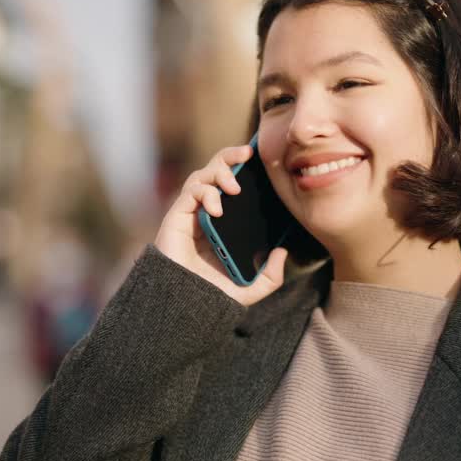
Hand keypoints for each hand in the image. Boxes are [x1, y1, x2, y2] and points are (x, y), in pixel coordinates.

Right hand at [153, 144, 287, 305]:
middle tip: (247, 154)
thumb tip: (283, 252)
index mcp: (224, 222)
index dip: (243, 167)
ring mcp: (191, 213)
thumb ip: (270, 275)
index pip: (233, 183)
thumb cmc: (213, 296)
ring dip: (219, 173)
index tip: (261, 159)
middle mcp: (207, 212)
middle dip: (230, 156)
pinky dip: (205, 194)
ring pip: (202, 175)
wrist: (187, 306)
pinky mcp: (176, 217)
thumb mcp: (251, 287)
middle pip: (215, 170)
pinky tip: (216, 209)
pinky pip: (190, 193)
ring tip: (234, 187)